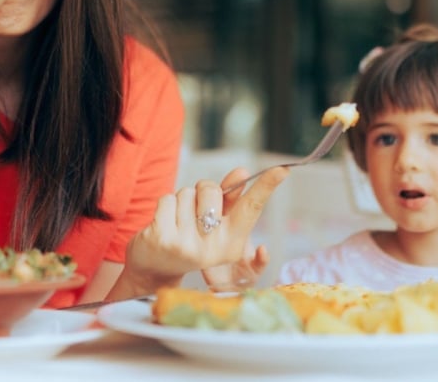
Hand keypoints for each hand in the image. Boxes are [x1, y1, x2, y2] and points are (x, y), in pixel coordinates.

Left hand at [123, 165, 288, 289]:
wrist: (155, 267)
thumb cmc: (190, 238)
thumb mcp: (214, 222)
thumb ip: (230, 198)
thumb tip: (243, 172)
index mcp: (232, 244)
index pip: (251, 208)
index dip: (267, 186)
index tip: (282, 169)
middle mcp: (213, 248)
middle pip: (212, 190)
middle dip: (200, 192)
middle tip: (194, 213)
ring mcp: (187, 245)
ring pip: (187, 193)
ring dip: (180, 202)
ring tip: (177, 223)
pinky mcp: (163, 238)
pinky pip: (168, 199)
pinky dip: (164, 206)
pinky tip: (163, 226)